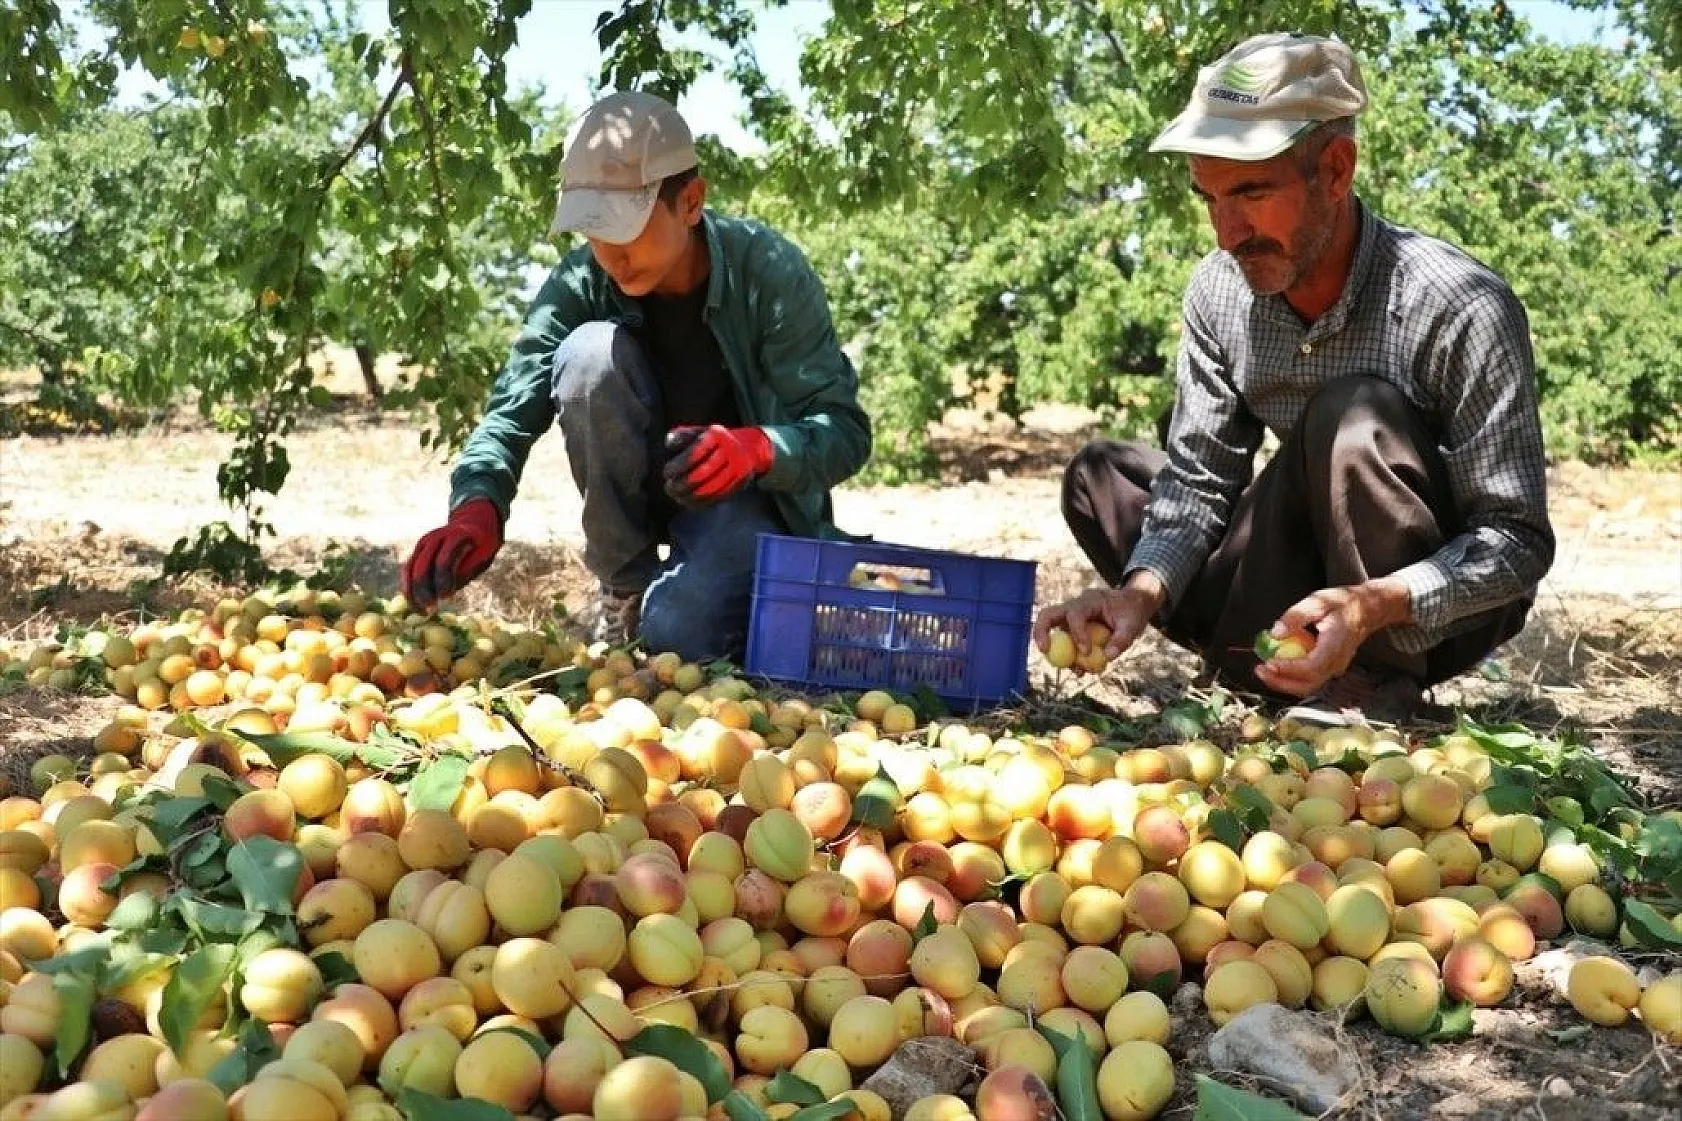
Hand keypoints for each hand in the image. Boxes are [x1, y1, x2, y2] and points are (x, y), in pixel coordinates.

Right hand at [401, 498, 503, 610]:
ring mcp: (423, 543)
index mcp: (456, 536)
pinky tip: (415, 604)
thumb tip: (445, 593)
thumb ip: (465, 570)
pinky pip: (407, 570)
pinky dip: (408, 588)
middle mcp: (435, 537)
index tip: (447, 599)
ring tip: (422, 612)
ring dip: (412, 593)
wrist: (473, 522)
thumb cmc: (482, 544)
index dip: (443, 581)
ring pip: (410, 569)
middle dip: (424, 591)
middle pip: (422, 566)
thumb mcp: (483, 556)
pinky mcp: (417, 551)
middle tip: (430, 610)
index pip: (444, 561)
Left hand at [663, 425, 774, 504]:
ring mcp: (738, 468)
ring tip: (677, 497)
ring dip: (690, 496)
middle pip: (702, 473)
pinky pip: (719, 496)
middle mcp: (731, 450)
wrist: (748, 447)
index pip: (694, 453)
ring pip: (711, 488)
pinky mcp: (741, 483)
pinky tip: (689, 502)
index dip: (678, 466)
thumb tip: (668, 443)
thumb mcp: (699, 432)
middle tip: (669, 488)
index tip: (667, 473)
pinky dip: (702, 502)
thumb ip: (682, 435)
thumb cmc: (715, 441)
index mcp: (717, 434)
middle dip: (682, 484)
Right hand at [1032, 572, 1165, 668]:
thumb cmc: (1132, 611)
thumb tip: (1108, 657)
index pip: (1075, 614)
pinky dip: (1070, 657)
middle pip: (1048, 614)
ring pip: (1053, 631)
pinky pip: (1065, 643)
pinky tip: (1082, 669)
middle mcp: (1075, 606)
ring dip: (1058, 651)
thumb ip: (1122, 639)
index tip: (1086, 652)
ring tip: (1078, 671)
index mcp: (1090, 600)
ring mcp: (1071, 618)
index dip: (1077, 633)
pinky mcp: (1072, 629)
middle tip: (1044, 650)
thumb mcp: (1133, 625)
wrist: (1132, 603)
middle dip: (1041, 632)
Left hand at [1256, 578, 1410, 696]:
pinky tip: (1277, 666)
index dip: (1288, 669)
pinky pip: (1309, 679)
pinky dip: (1292, 677)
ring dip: (1284, 682)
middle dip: (1281, 682)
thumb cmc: (1343, 603)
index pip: (1311, 667)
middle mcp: (1336, 663)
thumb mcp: (1318, 601)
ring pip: (1308, 685)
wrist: (1367, 609)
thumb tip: (1276, 633)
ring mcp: (1335, 668)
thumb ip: (1296, 616)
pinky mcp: (1330, 668)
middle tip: (1259, 670)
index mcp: (1335, 646)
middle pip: (1307, 684)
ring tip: (1264, 670)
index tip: (1268, 663)